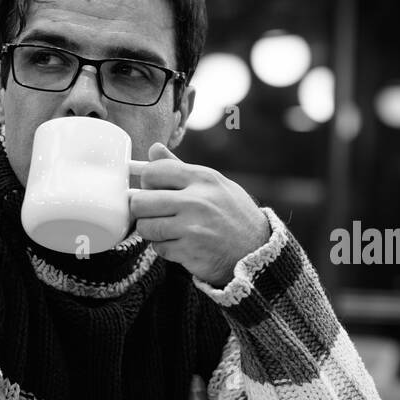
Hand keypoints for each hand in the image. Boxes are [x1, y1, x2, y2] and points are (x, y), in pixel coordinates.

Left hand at [131, 142, 270, 286]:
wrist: (258, 250)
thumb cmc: (234, 215)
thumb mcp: (215, 185)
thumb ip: (181, 168)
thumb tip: (153, 149)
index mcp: (203, 178)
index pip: (153, 171)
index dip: (147, 182)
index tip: (154, 191)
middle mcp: (197, 200)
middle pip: (140, 201)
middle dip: (143, 210)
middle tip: (155, 214)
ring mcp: (193, 227)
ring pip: (145, 227)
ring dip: (153, 232)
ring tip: (170, 231)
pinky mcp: (190, 251)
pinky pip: (158, 248)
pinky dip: (166, 249)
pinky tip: (182, 245)